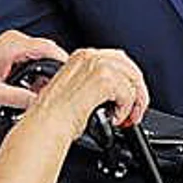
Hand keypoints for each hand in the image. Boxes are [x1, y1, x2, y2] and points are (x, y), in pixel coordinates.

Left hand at [0, 30, 70, 109]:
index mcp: (11, 45)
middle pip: (50, 49)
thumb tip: (40, 104)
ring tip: (53, 89)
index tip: (75, 76)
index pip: (48, 48)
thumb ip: (18, 98)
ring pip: (44, 53)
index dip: (65, 61)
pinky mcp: (13, 51)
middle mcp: (14, 40)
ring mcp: (14, 44)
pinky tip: (40, 85)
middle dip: (60, 68)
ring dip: (50, 70)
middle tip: (66, 88)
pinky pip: (35, 56)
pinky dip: (41, 69)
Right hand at [35, 48, 150, 129]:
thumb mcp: (78, 91)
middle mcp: (90, 57)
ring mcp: (97, 66)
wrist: (46, 125)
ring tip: (124, 118)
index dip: (128, 81)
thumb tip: (117, 95)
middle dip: (137, 91)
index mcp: (82, 57)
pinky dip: (126, 109)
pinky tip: (114, 119)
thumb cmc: (54, 116)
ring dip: (133, 103)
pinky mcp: (103, 80)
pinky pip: (128, 93)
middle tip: (136, 111)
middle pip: (130, 68)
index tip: (130, 99)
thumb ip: (96, 85)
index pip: (118, 60)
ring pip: (132, 81)